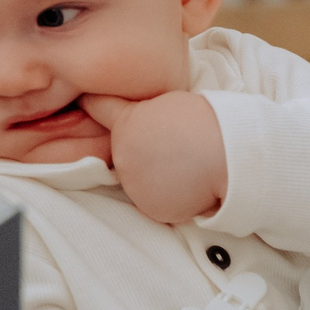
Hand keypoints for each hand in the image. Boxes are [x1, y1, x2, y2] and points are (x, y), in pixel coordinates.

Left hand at [79, 91, 226, 223]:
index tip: (84, 100)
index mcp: (125, 125)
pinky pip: (158, 202)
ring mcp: (134, 186)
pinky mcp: (151, 209)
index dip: (92, 104)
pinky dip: (172, 197)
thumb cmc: (206, 122)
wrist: (225, 154)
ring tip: (186, 166)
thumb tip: (146, 128)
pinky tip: (190, 184)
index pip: (99, 109)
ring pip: (142, 180)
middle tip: (175, 147)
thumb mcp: (168, 104)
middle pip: (126, 153)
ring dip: (157, 176)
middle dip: (143, 151)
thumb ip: (145, 115)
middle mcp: (122, 157)